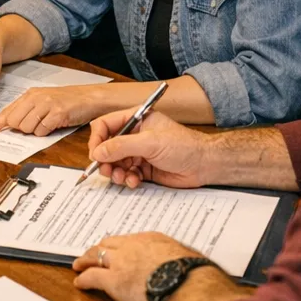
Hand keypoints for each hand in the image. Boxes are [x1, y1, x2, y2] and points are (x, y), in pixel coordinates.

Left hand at [0, 84, 105, 136]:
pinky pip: (42, 130)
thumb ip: (26, 111)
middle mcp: (36, 97)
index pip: (8, 111)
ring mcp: (46, 104)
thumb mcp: (43, 101)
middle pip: (14, 122)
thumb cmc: (67, 101)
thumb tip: (9, 124)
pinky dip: (46, 132)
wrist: (89, 97)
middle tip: (37, 124)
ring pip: (26, 128)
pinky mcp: (57, 113)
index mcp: (30, 95)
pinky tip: (55, 124)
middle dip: (22, 129)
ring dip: (36, 131)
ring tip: (48, 123)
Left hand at [73, 233, 195, 300]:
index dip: (120, 246)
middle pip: (109, 244)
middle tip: (92, 253)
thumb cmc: (193, 273)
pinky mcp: (113, 280)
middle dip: (99, 249)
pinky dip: (83, 280)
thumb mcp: (186, 258)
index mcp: (150, 239)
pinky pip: (92, 277)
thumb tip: (187, 267)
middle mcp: (132, 246)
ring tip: (79, 265)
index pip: (129, 240)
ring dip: (85, 260)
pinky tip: (79, 283)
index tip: (117, 249)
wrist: (186, 282)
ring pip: (95, 256)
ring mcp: (120, 262)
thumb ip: (178, 260)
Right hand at [87, 109, 210, 188]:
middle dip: (105, 160)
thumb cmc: (184, 146)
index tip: (95, 154)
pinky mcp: (143, 169)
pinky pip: (126, 174)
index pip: (106, 125)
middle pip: (107, 146)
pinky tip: (135, 181)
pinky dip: (127, 179)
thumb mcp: (151, 143)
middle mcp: (134, 135)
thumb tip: (99, 151)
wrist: (204, 165)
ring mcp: (138, 152)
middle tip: (106, 170)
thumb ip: (122, 146)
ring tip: (122, 177)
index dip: (97, 139)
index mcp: (136, 120)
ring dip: (115, 172)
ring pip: (115, 163)